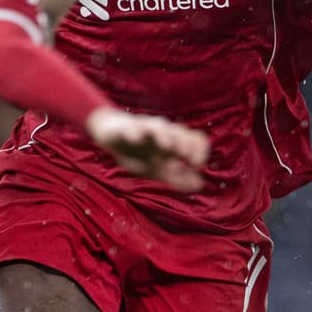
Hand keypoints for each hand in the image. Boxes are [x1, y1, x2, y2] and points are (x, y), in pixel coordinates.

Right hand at [85, 107, 209, 191]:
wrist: (111, 133)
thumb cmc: (138, 152)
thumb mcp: (157, 169)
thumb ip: (178, 178)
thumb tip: (200, 185)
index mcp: (174, 142)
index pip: (194, 139)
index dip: (199, 149)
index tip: (196, 165)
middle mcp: (164, 133)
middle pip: (180, 131)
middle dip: (184, 143)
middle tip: (186, 157)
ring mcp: (145, 128)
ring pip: (159, 126)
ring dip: (164, 135)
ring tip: (167, 147)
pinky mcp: (126, 127)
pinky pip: (131, 127)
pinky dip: (134, 132)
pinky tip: (136, 140)